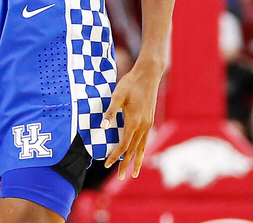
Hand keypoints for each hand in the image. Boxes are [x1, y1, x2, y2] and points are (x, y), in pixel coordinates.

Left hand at [102, 60, 163, 178]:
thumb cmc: (130, 83)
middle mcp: (143, 126)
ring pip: (142, 147)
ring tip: (135, 173)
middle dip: (126, 164)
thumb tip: (103, 127)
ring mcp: (148, 124)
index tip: (106, 164)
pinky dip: (141, 149)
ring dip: (137, 160)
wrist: (148, 75)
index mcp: (134, 121)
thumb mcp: (117, 95)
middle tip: (118, 177)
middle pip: (133, 150)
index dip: (115, 156)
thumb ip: (110, 112)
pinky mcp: (150, 120)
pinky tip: (139, 153)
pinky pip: (145, 140)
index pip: (124, 145)